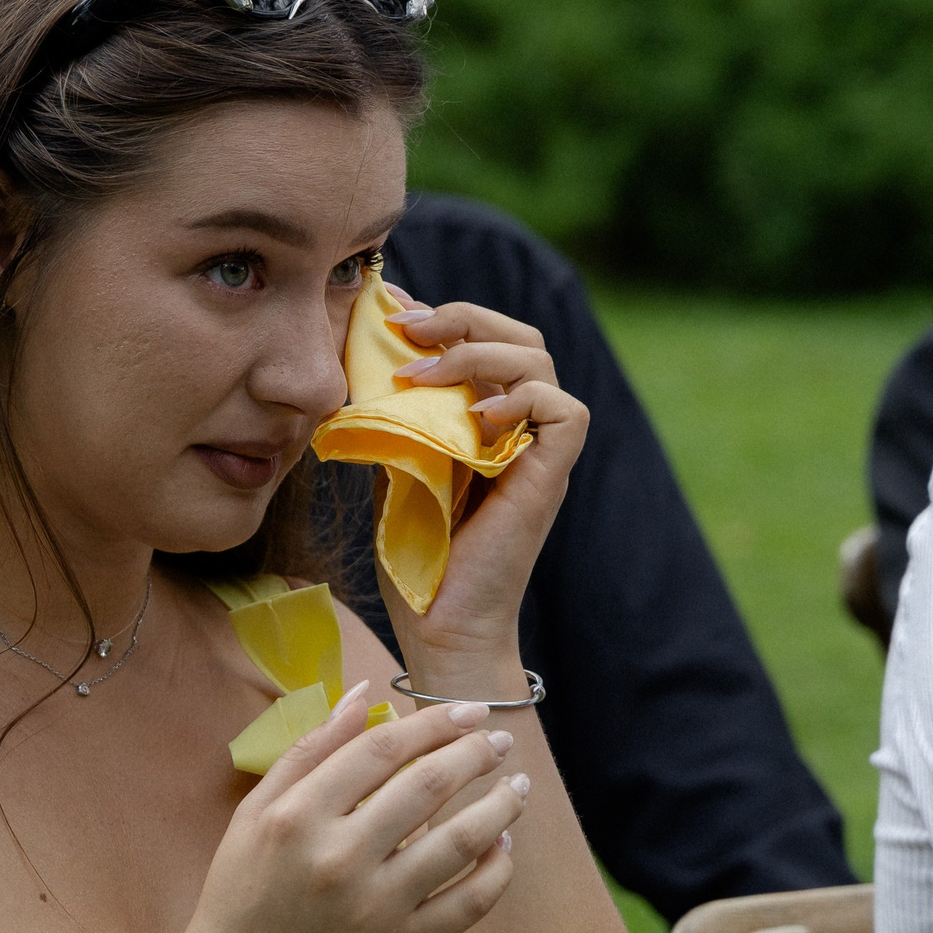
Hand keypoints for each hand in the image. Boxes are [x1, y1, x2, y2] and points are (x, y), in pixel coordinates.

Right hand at [166, 685, 526, 932]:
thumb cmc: (238, 900)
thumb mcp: (252, 817)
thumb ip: (306, 753)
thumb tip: (361, 696)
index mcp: (296, 817)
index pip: (381, 750)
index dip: (432, 723)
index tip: (466, 711)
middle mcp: (338, 858)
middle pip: (428, 785)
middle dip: (475, 753)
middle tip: (499, 740)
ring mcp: (374, 907)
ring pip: (461, 841)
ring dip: (501, 805)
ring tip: (517, 786)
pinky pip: (468, 904)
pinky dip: (496, 871)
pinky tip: (502, 847)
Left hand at [376, 285, 587, 676]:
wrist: (436, 623)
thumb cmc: (416, 559)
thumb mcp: (397, 469)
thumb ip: (398, 420)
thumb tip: (367, 365)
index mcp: (485, 420)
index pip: (483, 342)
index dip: (445, 316)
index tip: (390, 308)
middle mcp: (519, 428)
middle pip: (518, 336)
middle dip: (462, 317)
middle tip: (406, 325)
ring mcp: (538, 450)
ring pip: (538, 359)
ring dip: (476, 352)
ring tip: (420, 372)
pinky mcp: (551, 475)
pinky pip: (564, 411)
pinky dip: (522, 398)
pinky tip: (475, 417)